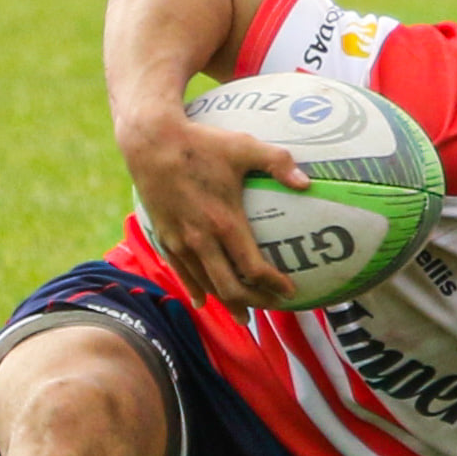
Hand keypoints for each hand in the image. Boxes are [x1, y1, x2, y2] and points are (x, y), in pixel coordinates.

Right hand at [117, 104, 306, 321]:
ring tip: (245, 314)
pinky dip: (196, 289)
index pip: (253, 268)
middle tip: (274, 306)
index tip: (290, 290)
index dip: (273, 284)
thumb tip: (307, 182)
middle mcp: (201, 239)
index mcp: (224, 222)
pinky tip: (204, 300)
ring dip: (227, 302)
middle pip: (231, 287)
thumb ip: (278, 162)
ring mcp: (180, 241)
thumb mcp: (243, 146)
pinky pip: (181, 273)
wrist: (149, 141)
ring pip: (206, 285)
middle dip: (255, 301)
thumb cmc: (200, 142)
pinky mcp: (163, 237)